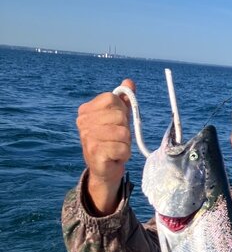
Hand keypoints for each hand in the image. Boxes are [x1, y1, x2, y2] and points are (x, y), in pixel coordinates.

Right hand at [76, 78, 134, 214]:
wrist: (105, 169)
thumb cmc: (112, 141)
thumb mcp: (119, 118)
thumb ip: (124, 100)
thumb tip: (129, 82)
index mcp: (86, 110)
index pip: (113, 98)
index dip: (122, 110)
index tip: (117, 122)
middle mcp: (83, 122)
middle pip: (120, 116)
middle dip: (125, 129)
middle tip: (117, 139)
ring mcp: (87, 137)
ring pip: (123, 132)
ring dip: (126, 143)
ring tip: (117, 148)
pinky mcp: (95, 153)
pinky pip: (123, 148)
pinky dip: (124, 154)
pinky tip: (115, 157)